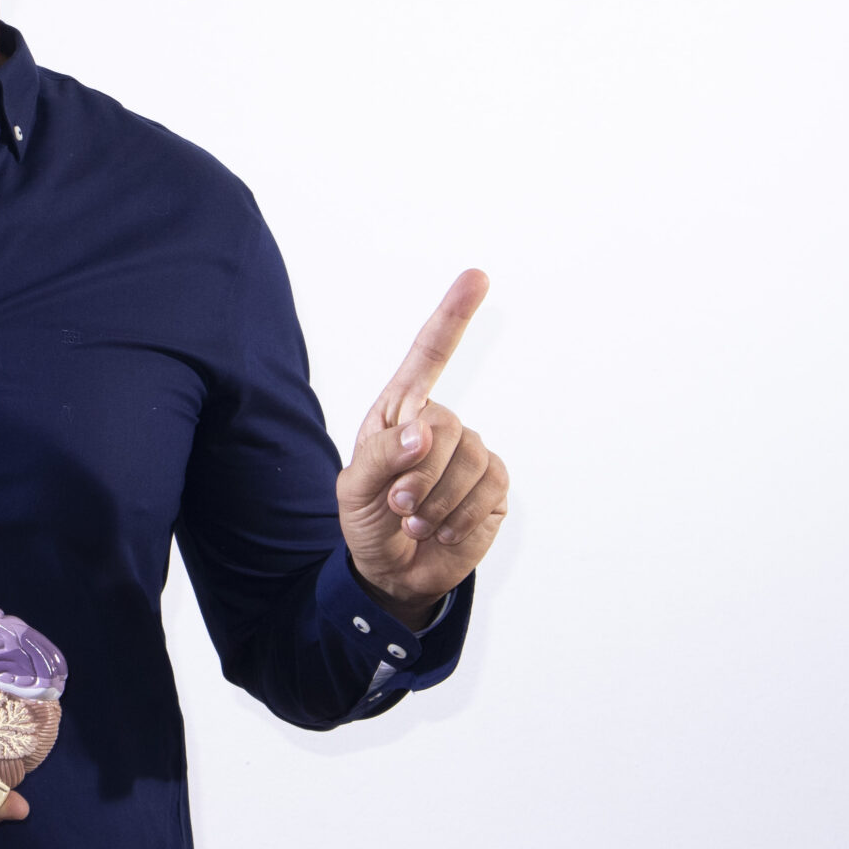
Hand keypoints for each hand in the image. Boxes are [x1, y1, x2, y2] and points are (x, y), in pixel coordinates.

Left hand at [336, 270, 509, 626]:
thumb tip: (424, 434)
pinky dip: (459, 517)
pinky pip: (487, 489)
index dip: (452, 316)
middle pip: (445, 425)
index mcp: (401, 413)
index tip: (477, 277)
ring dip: (436, 501)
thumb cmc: (367, 521)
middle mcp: (440, 426)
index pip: (429, 356)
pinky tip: (442, 530)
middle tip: (399, 506)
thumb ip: (384, 456)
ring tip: (416, 522)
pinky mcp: (493, 486)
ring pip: (469, 459)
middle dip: (419, 473)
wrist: (393, 572)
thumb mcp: (355, 490)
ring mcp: (471, 454)